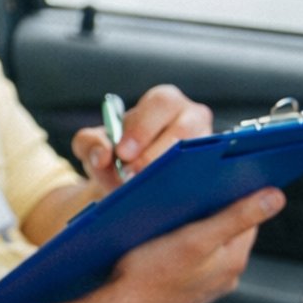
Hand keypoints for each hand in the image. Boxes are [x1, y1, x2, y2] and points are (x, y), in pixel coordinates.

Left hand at [71, 84, 212, 192]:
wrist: (127, 183)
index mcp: (162, 103)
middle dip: (157, 151)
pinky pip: (207, 175)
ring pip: (200, 151)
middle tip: (132, 173)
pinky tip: (166, 200)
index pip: (160, 103)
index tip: (122, 153)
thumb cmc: (114, 156)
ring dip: (172, 170)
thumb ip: (89, 144)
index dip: (142, 128)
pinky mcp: (212, 169)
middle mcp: (191, 117)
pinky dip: (187, 187)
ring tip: (147, 188)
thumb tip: (102, 156)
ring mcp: (207, 143)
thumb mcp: (94, 147)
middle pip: (186, 126)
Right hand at [106, 187, 283, 302]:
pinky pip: (190, 261)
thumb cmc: (149, 276)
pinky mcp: (184, 291)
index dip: (233, 197)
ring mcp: (205, 286)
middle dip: (210, 213)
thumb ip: (237, 217)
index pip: (249, 218)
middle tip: (184, 200)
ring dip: (192, 231)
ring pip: (207, 246)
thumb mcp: (195, 239)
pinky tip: (158, 245)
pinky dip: (179, 249)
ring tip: (167, 222)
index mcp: (234, 260)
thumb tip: (276, 197)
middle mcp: (225, 275)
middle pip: (227, 231)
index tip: (213, 183)